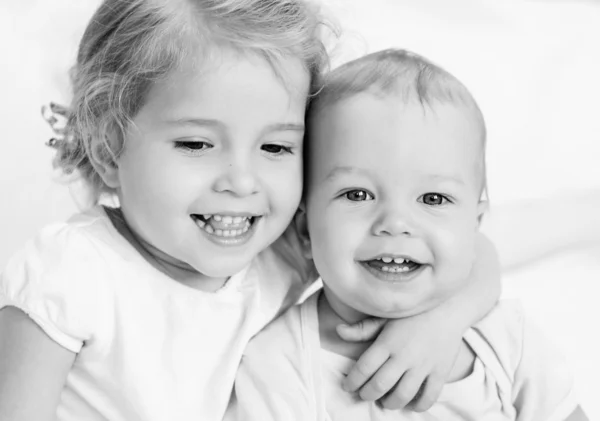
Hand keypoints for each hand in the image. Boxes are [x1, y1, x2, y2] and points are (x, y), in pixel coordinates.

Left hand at [338, 313, 462, 410]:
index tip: (348, 386)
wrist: (448, 307)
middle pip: (380, 385)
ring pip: (403, 395)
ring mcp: (424, 365)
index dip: (352, 381)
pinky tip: (410, 404)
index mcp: (387, 342)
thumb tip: (338, 330)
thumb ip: (362, 328)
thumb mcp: (385, 316)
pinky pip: (429, 397)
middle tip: (364, 395)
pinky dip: (418, 406)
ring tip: (385, 401)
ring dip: (390, 403)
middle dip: (367, 394)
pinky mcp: (441, 372)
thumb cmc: (412, 312)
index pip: (364, 368)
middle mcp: (404, 355)